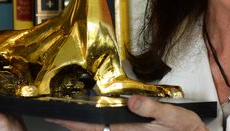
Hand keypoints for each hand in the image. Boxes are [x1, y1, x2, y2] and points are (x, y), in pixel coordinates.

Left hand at [46, 95, 207, 130]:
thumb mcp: (176, 118)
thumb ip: (153, 109)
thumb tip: (132, 101)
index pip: (94, 128)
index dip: (73, 123)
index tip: (55, 115)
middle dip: (72, 125)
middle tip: (53, 113)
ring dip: (83, 127)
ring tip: (68, 116)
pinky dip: (97, 127)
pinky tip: (93, 120)